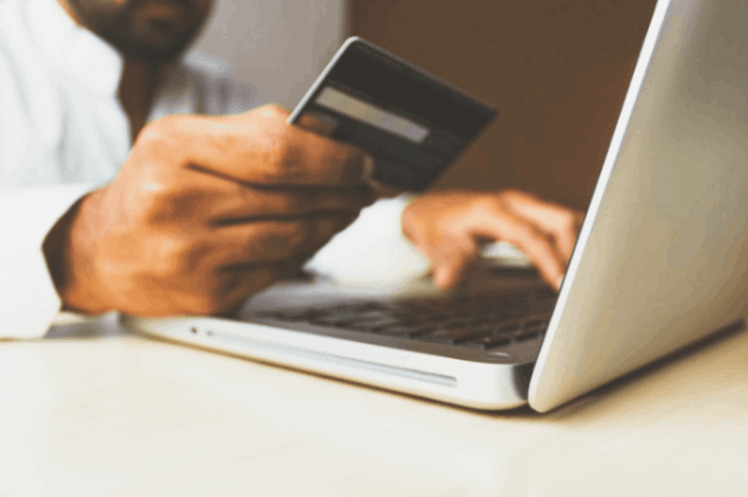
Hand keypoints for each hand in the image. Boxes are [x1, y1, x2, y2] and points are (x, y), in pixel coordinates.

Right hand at [44, 105, 374, 315]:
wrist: (100, 250)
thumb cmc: (151, 189)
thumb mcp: (185, 142)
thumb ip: (252, 134)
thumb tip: (329, 137)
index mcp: (174, 148)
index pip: (278, 151)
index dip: (333, 158)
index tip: (362, 160)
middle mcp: (176, 201)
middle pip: (291, 196)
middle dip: (343, 191)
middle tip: (365, 187)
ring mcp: (190, 253)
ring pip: (292, 236)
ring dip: (331, 223)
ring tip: (345, 210)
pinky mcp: (206, 293)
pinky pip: (277, 269)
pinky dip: (304, 253)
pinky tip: (312, 238)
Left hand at [401, 189, 583, 290]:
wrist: (431, 211)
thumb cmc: (435, 228)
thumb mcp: (434, 246)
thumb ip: (446, 263)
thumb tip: (448, 279)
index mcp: (491, 210)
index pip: (530, 234)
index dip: (548, 259)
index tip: (560, 283)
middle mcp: (513, 203)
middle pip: (560, 220)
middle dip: (575, 251)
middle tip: (579, 285)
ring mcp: (524, 205)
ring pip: (565, 219)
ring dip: (577, 246)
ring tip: (581, 278)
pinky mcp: (529, 212)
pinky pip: (559, 224)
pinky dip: (571, 242)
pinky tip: (572, 265)